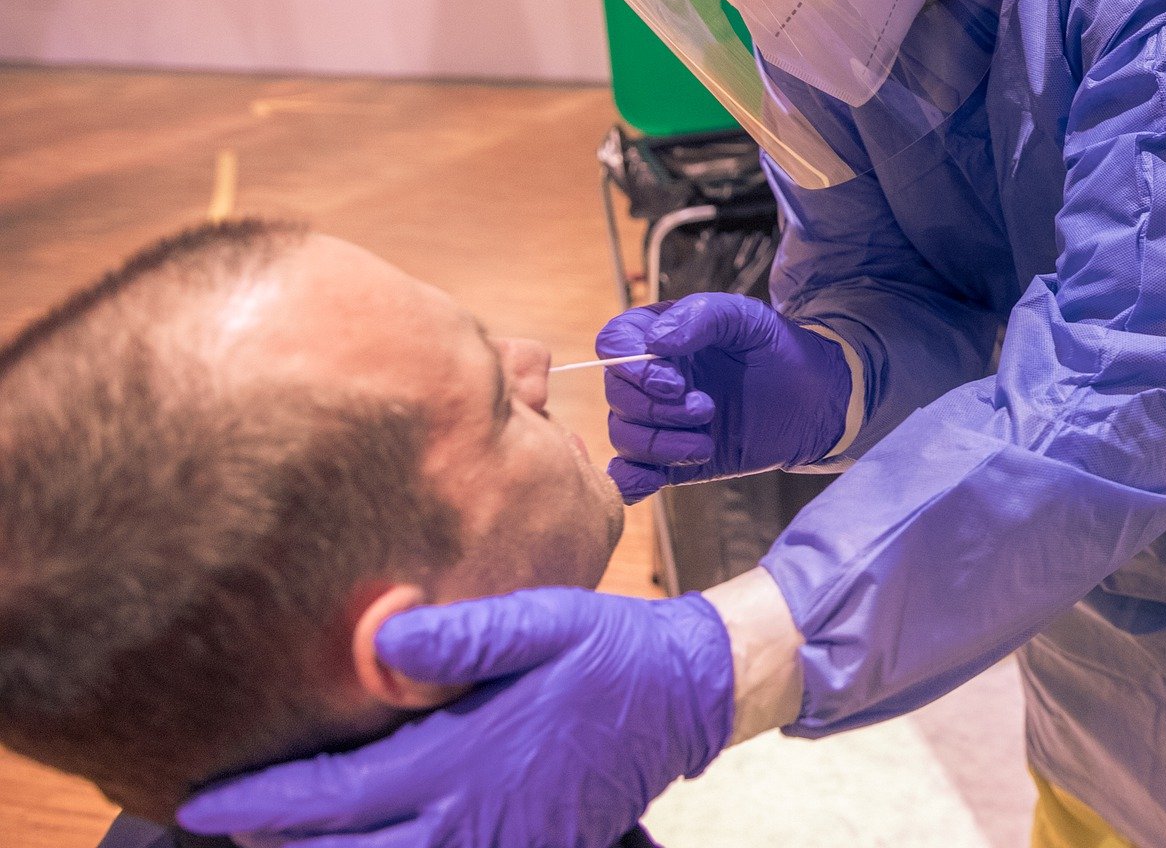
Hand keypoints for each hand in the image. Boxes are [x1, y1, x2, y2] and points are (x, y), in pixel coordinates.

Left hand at [178, 589, 731, 846]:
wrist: (686, 696)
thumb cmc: (606, 649)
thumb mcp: (544, 619)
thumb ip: (465, 636)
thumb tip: (379, 641)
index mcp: (462, 760)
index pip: (336, 797)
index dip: (261, 803)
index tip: (200, 800)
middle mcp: (474, 821)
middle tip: (221, 827)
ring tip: (281, 840)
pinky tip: (367, 845)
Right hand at [598, 292, 852, 502]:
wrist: (816, 402)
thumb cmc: (780, 351)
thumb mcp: (749, 319)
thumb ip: (702, 316)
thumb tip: (656, 342)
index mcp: (662, 335)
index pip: (614, 342)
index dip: (632, 365)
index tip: (673, 381)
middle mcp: (653, 378)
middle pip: (617, 394)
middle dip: (655, 409)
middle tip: (705, 408)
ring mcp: (661, 420)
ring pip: (624, 435)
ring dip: (659, 444)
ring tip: (705, 441)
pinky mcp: (672, 460)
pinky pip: (630, 475)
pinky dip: (630, 481)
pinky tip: (652, 480)